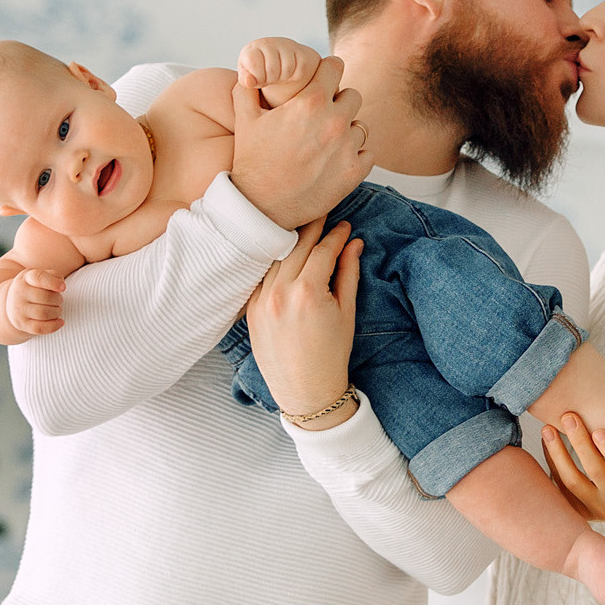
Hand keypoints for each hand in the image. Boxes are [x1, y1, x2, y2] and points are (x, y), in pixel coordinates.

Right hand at [4, 268, 64, 337]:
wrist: (13, 303)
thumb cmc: (34, 287)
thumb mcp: (41, 277)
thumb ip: (54, 276)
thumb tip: (61, 286)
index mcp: (26, 278)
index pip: (39, 277)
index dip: (53, 282)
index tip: (63, 288)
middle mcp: (19, 292)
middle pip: (46, 297)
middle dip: (58, 300)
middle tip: (59, 300)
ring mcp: (19, 309)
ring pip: (44, 313)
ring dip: (57, 312)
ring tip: (57, 310)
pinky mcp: (21, 324)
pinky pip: (40, 328)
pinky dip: (54, 326)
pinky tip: (60, 322)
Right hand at [231, 55, 368, 228]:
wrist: (261, 207)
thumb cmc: (252, 162)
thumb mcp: (244, 118)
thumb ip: (247, 87)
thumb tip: (248, 71)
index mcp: (310, 102)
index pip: (335, 66)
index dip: (327, 72)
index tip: (322, 82)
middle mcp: (334, 121)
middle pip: (353, 95)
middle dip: (339, 103)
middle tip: (322, 118)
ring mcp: (347, 148)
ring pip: (360, 126)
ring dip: (347, 131)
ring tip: (325, 144)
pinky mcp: (354, 172)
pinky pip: (367, 153)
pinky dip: (355, 155)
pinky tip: (335, 161)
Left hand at [238, 37, 321, 99]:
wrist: (281, 60)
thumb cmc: (261, 70)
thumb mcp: (249, 76)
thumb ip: (245, 80)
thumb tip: (248, 81)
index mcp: (252, 49)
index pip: (254, 66)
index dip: (257, 78)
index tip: (257, 78)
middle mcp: (268, 43)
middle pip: (272, 71)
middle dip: (271, 80)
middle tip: (269, 78)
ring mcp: (285, 46)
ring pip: (286, 71)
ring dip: (282, 79)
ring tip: (278, 76)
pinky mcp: (301, 53)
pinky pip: (298, 72)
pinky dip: (293, 77)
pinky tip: (288, 74)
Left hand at [245, 220, 361, 423]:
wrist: (306, 391)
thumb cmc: (332, 354)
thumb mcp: (347, 312)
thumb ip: (348, 273)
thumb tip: (353, 243)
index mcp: (308, 292)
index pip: (323, 250)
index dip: (336, 235)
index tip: (346, 225)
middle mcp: (281, 293)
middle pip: (297, 247)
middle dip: (313, 228)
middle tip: (324, 213)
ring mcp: (262, 301)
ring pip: (277, 258)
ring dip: (291, 241)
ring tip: (304, 229)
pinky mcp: (251, 310)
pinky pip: (263, 276)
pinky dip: (275, 263)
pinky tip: (283, 253)